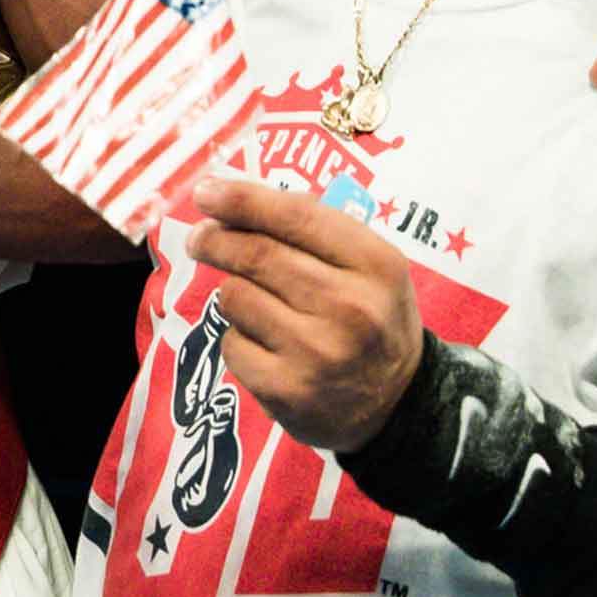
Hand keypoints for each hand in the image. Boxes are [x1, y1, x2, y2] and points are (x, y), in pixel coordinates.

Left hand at [185, 176, 421, 452]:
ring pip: (236, 297)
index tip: (206, 191)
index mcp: (376, 265)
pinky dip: (237, 338)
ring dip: (233, 293)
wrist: (396, 405)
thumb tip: (239, 200)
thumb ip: (317, 228)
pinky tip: (265, 346)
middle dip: (216, 240)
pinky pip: (232, 343)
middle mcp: (350, 307)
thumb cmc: (373, 320)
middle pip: (257, 254)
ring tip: (254, 303)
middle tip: (199, 238)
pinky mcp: (287, 389)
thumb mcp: (370, 267)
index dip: (242, 199)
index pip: (296, 216)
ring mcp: (317, 352)